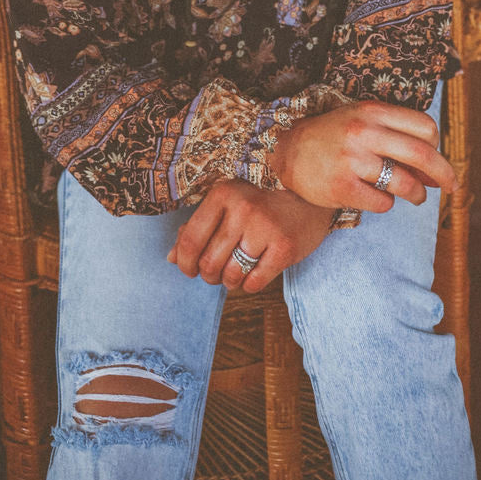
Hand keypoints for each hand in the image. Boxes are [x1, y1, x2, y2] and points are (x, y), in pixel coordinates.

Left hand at [167, 182, 334, 293]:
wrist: (309, 197)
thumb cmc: (260, 202)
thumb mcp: (228, 204)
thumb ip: (197, 227)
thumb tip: (171, 258)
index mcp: (223, 193)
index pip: (190, 239)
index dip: (185, 262)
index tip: (189, 269)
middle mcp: (242, 208)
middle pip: (209, 262)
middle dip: (208, 275)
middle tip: (216, 273)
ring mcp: (265, 228)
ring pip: (230, 275)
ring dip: (229, 282)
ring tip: (235, 273)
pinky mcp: (285, 247)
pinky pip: (254, 283)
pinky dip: (249, 285)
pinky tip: (254, 273)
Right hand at [269, 100, 456, 212]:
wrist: (287, 151)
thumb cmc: (333, 137)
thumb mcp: (362, 121)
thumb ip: (395, 135)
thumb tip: (435, 169)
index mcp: (373, 111)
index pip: (425, 126)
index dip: (438, 146)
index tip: (437, 158)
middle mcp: (364, 132)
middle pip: (423, 154)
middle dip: (445, 175)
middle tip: (452, 188)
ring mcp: (352, 160)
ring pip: (405, 183)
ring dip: (417, 194)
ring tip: (415, 196)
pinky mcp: (342, 187)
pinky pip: (383, 202)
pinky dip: (387, 203)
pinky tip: (377, 196)